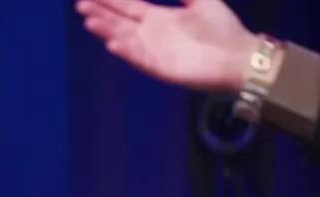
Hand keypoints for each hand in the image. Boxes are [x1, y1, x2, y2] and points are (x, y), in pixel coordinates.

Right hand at [76, 0, 257, 93]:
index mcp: (158, 17)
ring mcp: (152, 51)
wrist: (238, 56)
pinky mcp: (158, 67)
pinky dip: (125, 51)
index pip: (127, 6)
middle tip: (81, 5)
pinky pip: (138, 58)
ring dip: (106, 30)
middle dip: (100, 13)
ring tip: (90, 21)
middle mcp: (149, 33)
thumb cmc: (222, 28)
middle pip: (119, 21)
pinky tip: (112, 42)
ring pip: (123, 38)